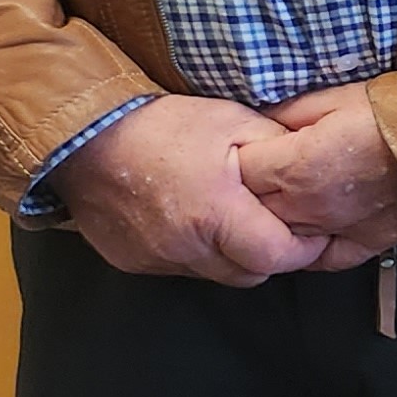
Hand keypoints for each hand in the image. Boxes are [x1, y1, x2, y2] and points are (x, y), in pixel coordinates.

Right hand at [52, 95, 330, 285]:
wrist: (83, 137)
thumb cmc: (163, 125)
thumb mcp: (233, 120)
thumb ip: (278, 148)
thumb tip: (311, 169)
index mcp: (215, 214)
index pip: (277, 258)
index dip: (303, 248)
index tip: (313, 230)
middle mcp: (185, 247)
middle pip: (249, 275)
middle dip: (271, 255)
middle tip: (276, 223)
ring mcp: (156, 259)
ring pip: (215, 276)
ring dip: (232, 256)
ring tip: (234, 219)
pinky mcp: (132, 263)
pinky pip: (181, 270)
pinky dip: (197, 254)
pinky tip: (195, 222)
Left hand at [241, 83, 396, 268]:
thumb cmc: (395, 111)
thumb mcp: (331, 97)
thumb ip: (285, 114)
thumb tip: (257, 123)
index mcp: (293, 168)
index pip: (236, 172)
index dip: (235, 158)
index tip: (243, 148)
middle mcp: (307, 208)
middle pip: (251, 211)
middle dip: (247, 192)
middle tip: (259, 173)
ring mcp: (335, 230)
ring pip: (281, 239)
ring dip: (275, 221)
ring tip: (283, 198)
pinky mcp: (365, 242)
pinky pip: (322, 258)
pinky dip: (310, 250)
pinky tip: (309, 233)